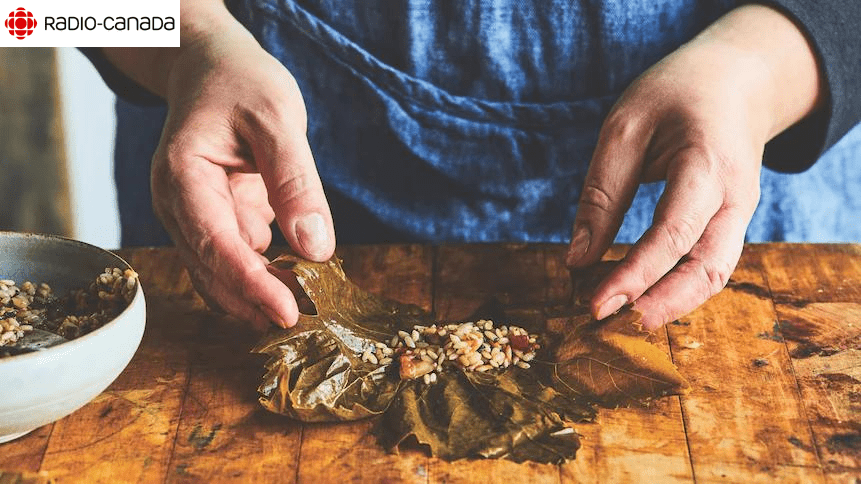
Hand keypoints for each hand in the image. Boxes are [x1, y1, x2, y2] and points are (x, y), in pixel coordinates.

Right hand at [149, 17, 334, 328]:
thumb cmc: (240, 83)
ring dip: (261, 294)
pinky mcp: (213, 221)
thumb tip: (316, 249)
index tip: (289, 313)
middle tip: (310, 317)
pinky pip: (237, 259)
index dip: (252, 285)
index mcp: (181, 177)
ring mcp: (191, 217)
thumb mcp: (278, 119)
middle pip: (213, 271)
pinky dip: (265, 275)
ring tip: (310, 305)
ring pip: (222, 274)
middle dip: (258, 300)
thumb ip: (295, 183)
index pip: (215, 246)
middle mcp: (176, 205)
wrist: (213, 69)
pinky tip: (299, 280)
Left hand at [566, 5, 823, 328]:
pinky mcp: (730, 224)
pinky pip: (709, 266)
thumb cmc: (674, 96)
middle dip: (658, 306)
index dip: (635, 274)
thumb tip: (575, 262)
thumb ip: (602, 193)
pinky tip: (639, 302)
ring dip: (670, 306)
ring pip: (715, 276)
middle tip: (604, 326)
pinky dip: (677, 290)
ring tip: (618, 325)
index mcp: (710, 164)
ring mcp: (741, 214)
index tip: (593, 304)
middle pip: (708, 269)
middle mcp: (737, 197)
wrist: (736, 81)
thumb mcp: (625, 127)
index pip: (674, 233)